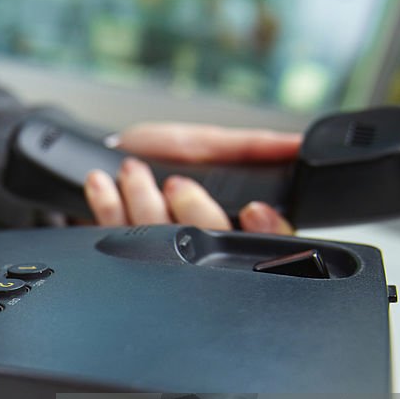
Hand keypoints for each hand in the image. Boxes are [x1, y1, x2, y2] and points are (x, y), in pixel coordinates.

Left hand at [83, 122, 300, 233]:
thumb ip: (255, 147)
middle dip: (192, 208)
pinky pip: (115, 235)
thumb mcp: (215, 144)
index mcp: (228, 227)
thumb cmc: (167, 150)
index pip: (264, 244)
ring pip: (161, 240)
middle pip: (210, 244)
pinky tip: (102, 183)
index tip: (254, 209)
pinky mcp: (120, 252)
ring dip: (144, 198)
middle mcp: (197, 248)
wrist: (114, 154)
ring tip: (133, 170)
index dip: (265, 232)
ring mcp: (158, 254)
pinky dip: (107, 203)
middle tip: (177, 183)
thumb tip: (297, 145)